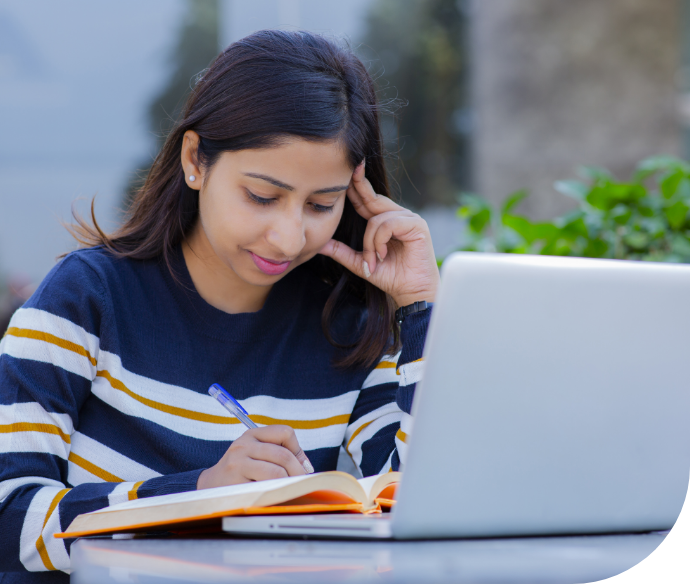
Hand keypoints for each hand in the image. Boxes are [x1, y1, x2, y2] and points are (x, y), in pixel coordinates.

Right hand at [197, 425, 311, 488]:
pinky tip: (276, 496)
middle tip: (302, 484)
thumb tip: (306, 467)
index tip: (302, 466)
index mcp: (252, 434)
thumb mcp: (255, 454)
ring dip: (289, 483)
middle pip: (283, 455)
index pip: (285, 432)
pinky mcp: (235, 482)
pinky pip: (265, 487)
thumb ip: (278, 454)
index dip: (298, 450)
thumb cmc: (240, 471)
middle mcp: (244, 445)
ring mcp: (238, 463)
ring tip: (290, 490)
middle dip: (298, 472)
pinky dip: (276, 493)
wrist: (210, 486)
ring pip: (276, 472)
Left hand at [319, 161, 439, 307]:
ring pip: (377, 219)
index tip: (345, 173)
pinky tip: (382, 254)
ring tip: (372, 259)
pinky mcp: (417, 226)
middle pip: (374, 198)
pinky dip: (380, 240)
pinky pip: (388, 224)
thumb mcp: (360, 264)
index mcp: (386, 222)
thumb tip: (319, 245)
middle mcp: (399, 216)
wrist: (411, 293)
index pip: (367, 201)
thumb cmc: (391, 278)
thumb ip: (341, 252)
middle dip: (361, 185)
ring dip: (370, 242)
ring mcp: (409, 219)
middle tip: (354, 168)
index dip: (356, 188)